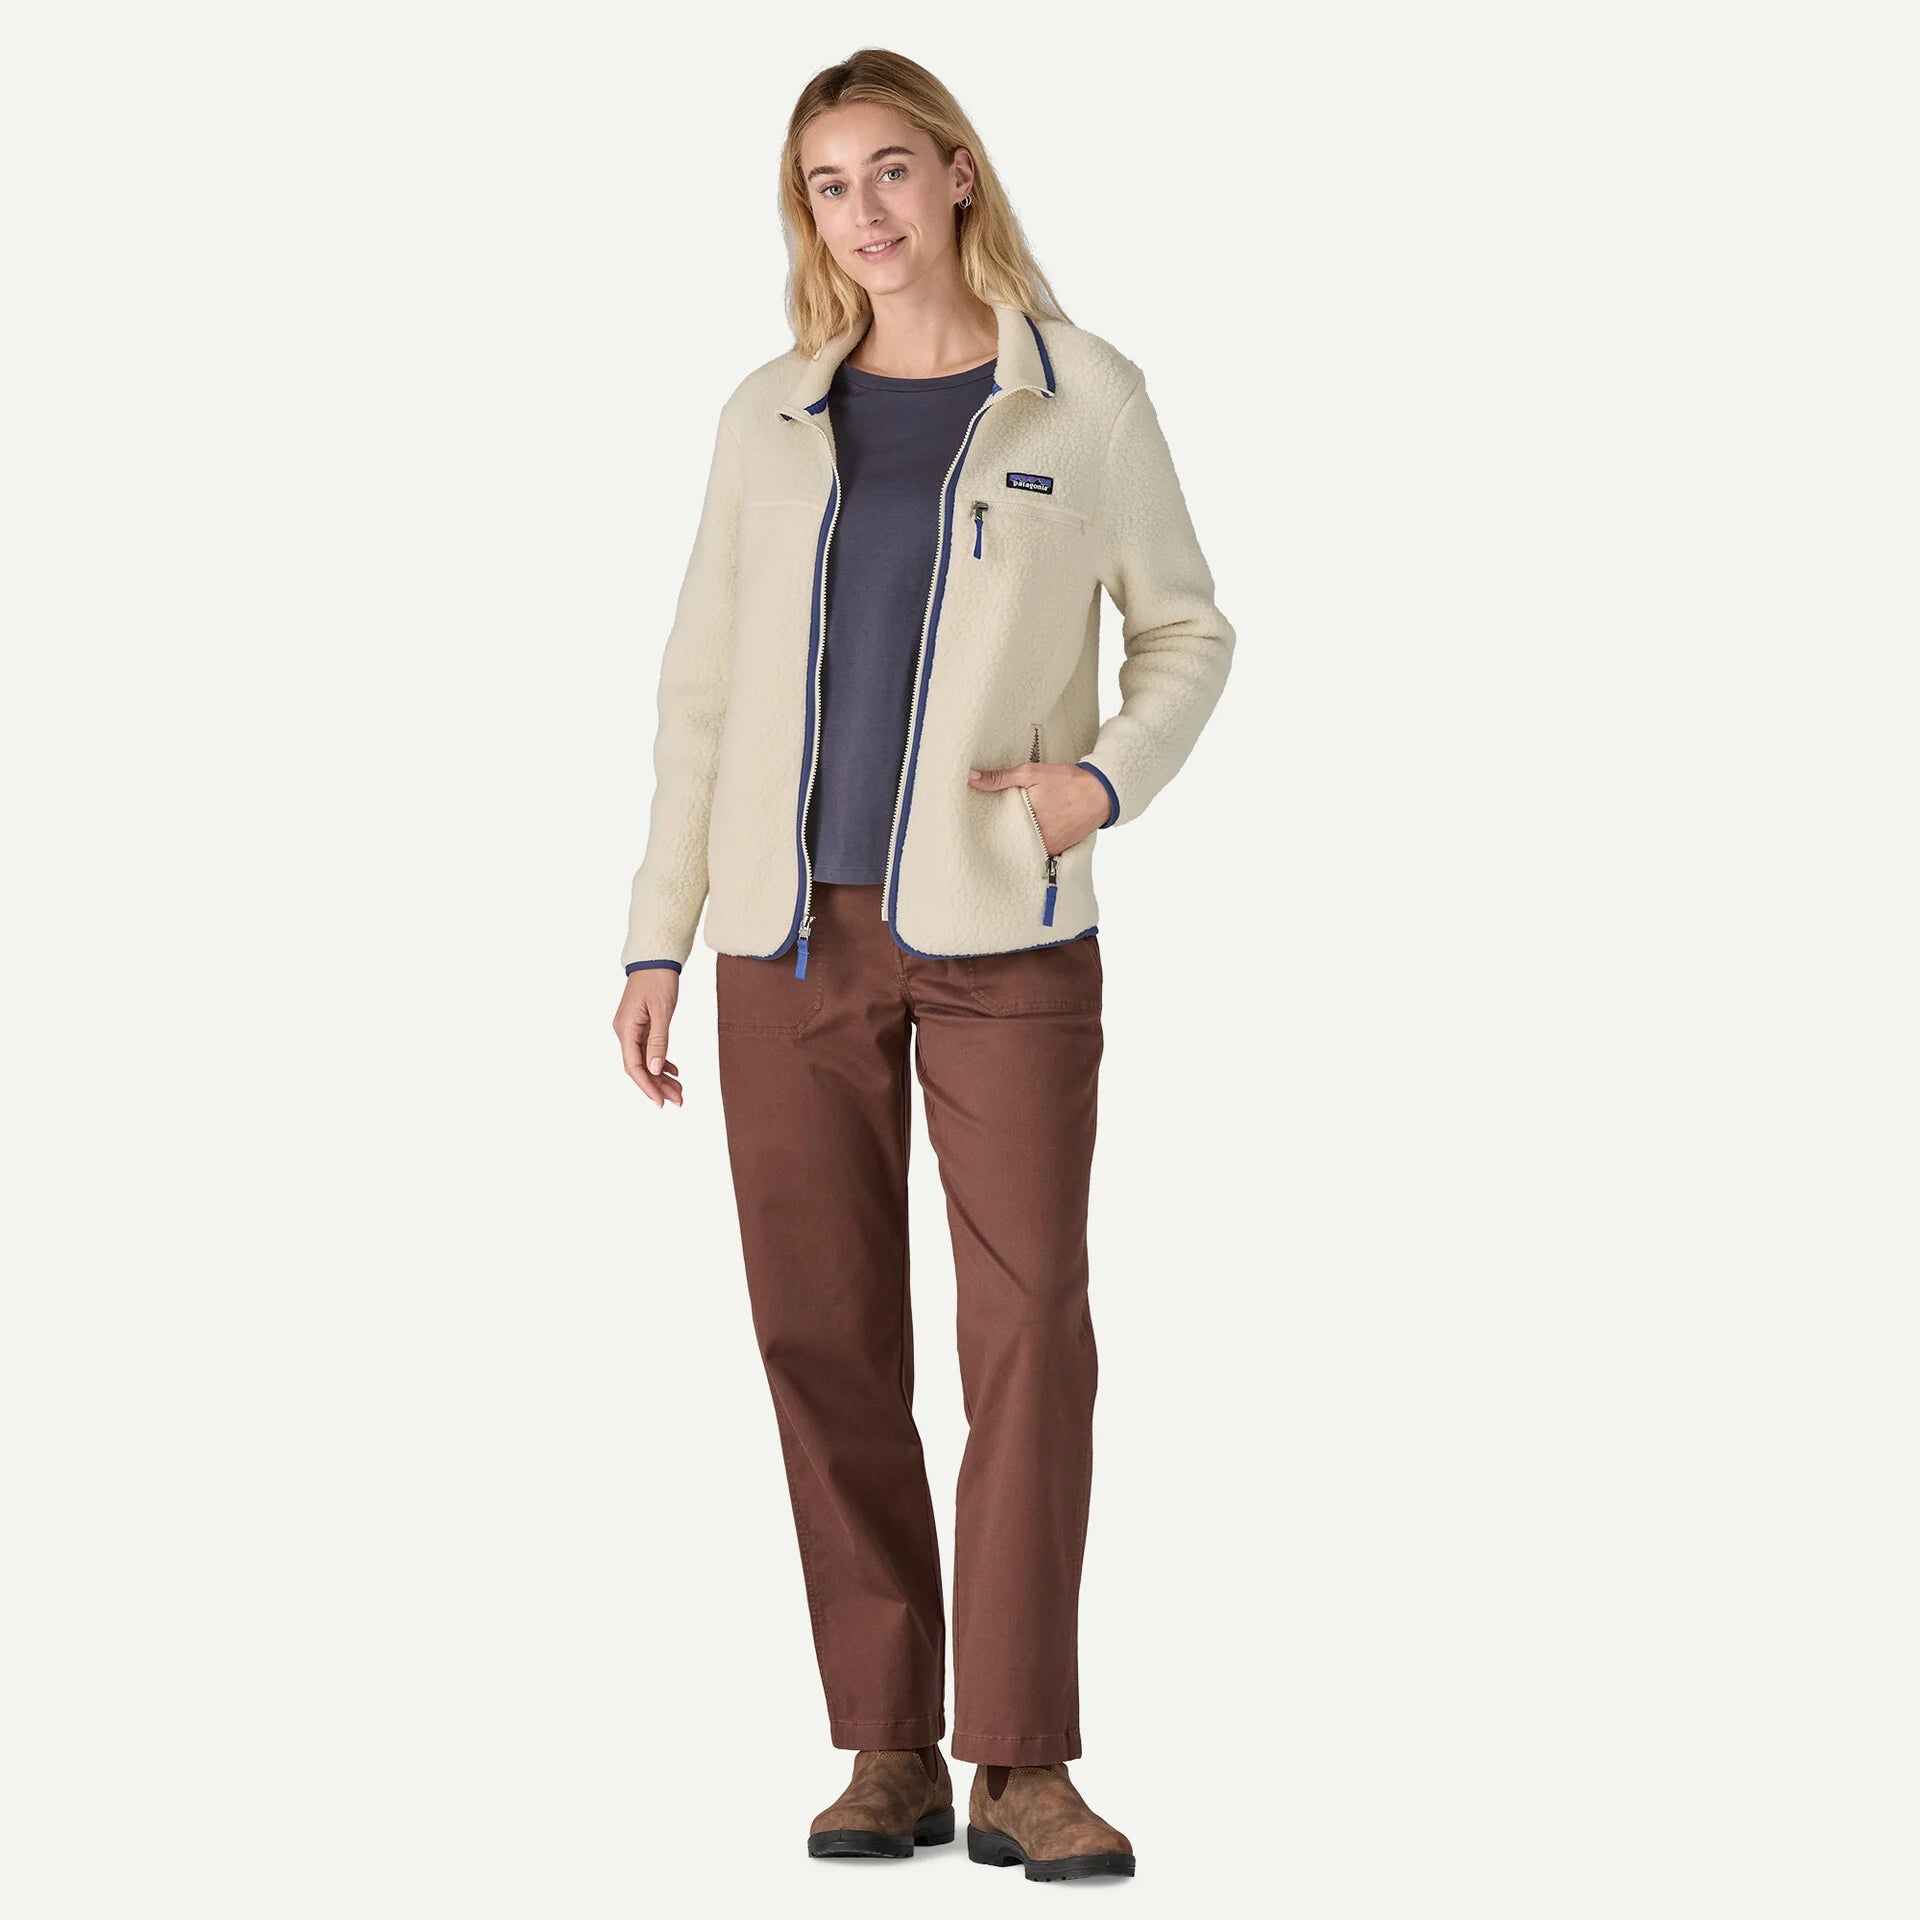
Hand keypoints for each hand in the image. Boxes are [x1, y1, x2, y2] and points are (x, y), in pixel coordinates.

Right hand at [614, 969, 684, 1107]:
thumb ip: (658, 1041)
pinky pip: (648, 1050)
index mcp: (626, 1029)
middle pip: (639, 1067)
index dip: (648, 1086)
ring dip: (661, 1076)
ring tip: (679, 1091)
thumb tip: (656, 1068)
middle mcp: (624, 1032)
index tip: (661, 1102)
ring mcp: (631, 1029)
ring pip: (645, 1060)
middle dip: (658, 1085)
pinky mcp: (639, 1025)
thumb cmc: (658, 980)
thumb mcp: (662, 1011)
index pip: (634, 1066)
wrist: (655, 958)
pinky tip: (674, 1071)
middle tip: (679, 1100)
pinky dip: (661, 1062)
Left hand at [966, 759, 1109, 853]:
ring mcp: (1050, 847)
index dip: (986, 831)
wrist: (1101, 791)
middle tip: (983, 837)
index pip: (998, 833)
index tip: (974, 828)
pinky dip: (1031, 849)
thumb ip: (1000, 778)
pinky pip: (1039, 854)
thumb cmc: (1067, 781)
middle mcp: (1039, 839)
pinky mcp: (1059, 849)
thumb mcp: (1031, 774)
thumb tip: (970, 778)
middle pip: (1011, 845)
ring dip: (1015, 846)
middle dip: (999, 840)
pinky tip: (1022, 842)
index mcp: (1029, 822)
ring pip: (1024, 851)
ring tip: (999, 841)